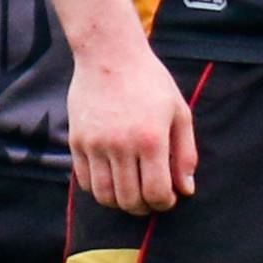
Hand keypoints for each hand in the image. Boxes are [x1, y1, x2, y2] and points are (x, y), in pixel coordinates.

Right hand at [69, 45, 197, 212]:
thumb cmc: (150, 82)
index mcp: (151, 139)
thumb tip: (186, 190)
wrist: (109, 55)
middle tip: (151, 200)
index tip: (169, 198)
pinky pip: (85, 181)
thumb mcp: (179, 113)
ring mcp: (95, 144)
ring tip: (131, 193)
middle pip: (129, 199)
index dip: (164, 203)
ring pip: (104, 195)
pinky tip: (113, 179)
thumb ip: (185, 154)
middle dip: (143, 207)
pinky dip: (99, 189)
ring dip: (120, 203)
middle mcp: (120, 145)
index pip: (156, 192)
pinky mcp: (77, 141)